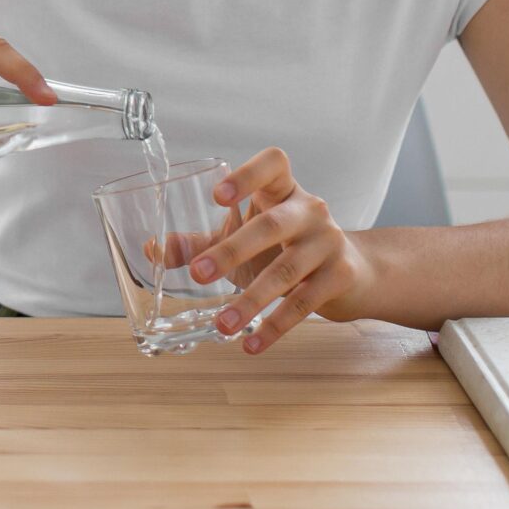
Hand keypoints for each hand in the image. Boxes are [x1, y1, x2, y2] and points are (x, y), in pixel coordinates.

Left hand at [185, 147, 373, 354]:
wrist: (356, 273)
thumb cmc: (288, 248)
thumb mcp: (245, 238)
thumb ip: (202, 243)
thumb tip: (152, 250)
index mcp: (284, 191)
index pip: (274, 164)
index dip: (247, 175)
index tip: (217, 196)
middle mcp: (310, 210)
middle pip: (271, 224)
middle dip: (233, 250)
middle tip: (198, 274)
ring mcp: (328, 241)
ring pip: (287, 269)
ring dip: (251, 299)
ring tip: (223, 324)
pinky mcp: (340, 275)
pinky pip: (304, 303)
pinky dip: (275, 326)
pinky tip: (252, 344)